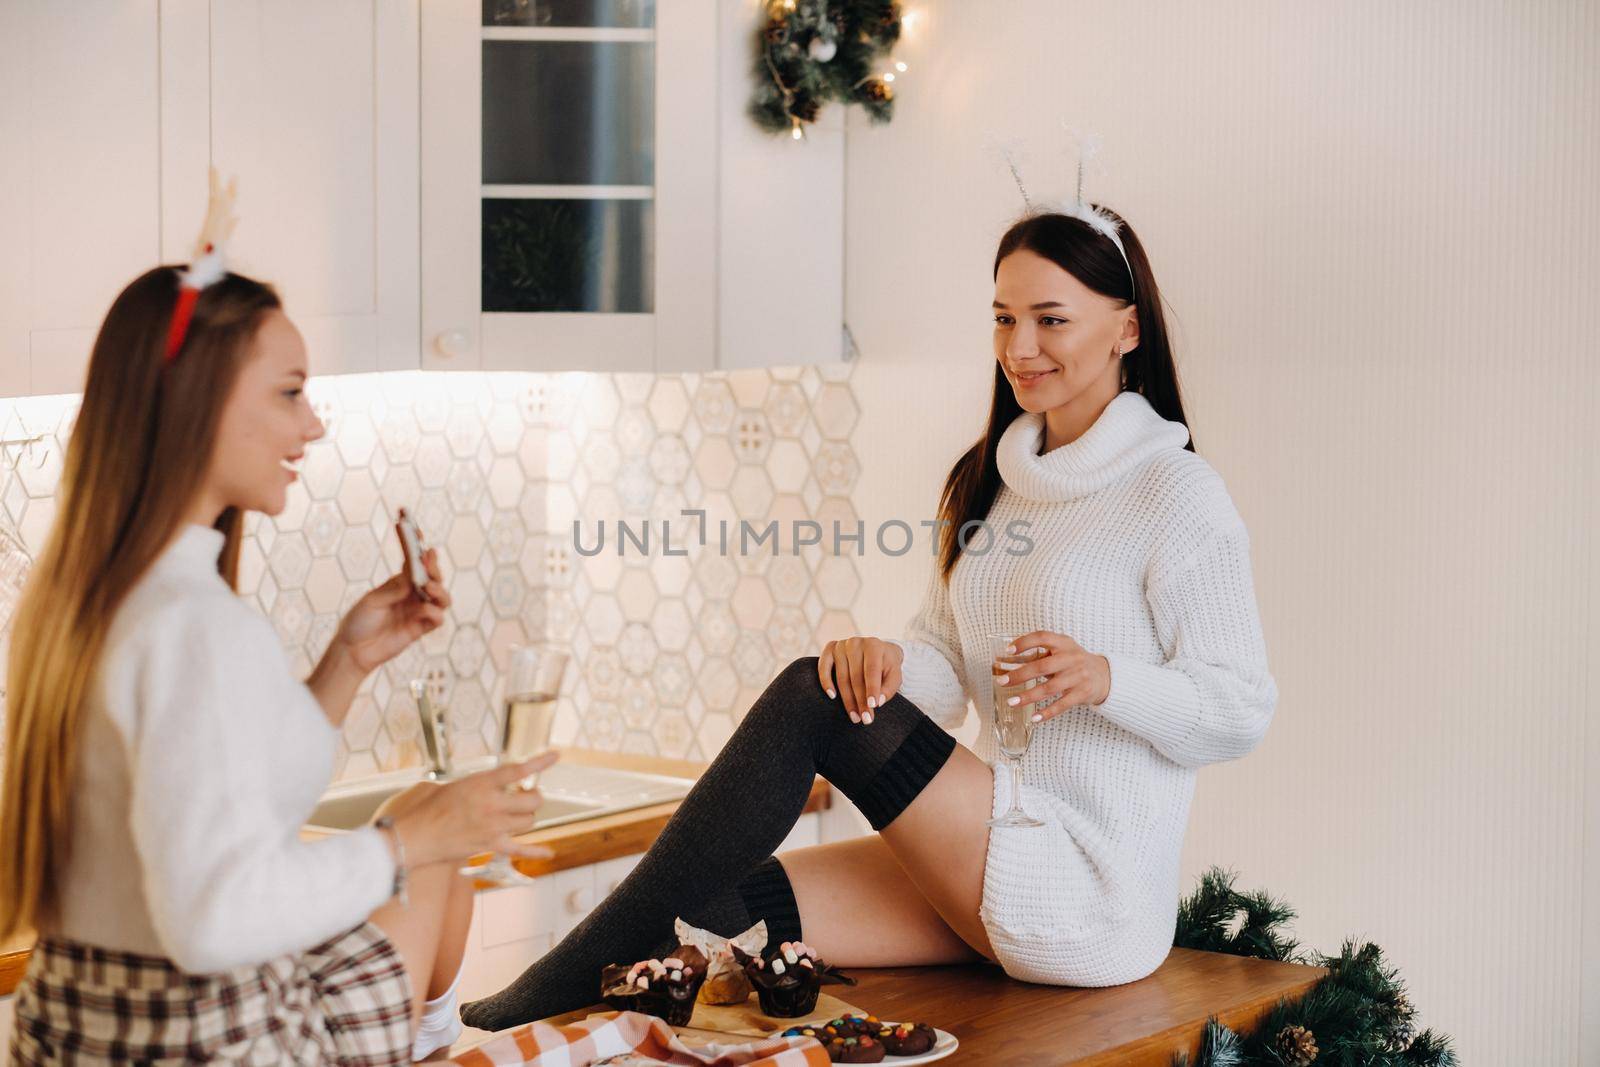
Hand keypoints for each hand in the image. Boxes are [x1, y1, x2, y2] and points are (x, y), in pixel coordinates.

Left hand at [331, 547, 451, 675]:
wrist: (354, 650)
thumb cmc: (359, 622)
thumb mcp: (372, 601)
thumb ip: (394, 590)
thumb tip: (414, 578)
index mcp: (399, 584)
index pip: (414, 563)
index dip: (419, 549)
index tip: (419, 533)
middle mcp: (412, 595)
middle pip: (433, 577)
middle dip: (434, 567)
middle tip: (429, 560)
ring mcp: (418, 612)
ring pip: (441, 597)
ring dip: (439, 589)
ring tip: (429, 587)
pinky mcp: (420, 629)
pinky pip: (437, 619)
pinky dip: (434, 613)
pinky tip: (424, 610)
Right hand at [385, 751, 559, 867]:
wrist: (415, 836)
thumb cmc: (430, 809)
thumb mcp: (455, 785)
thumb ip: (480, 784)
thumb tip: (495, 784)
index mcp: (481, 784)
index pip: (518, 770)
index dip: (539, 763)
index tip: (555, 756)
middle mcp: (491, 804)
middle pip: (532, 800)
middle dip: (533, 796)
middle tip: (524, 795)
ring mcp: (493, 827)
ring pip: (529, 821)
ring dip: (527, 817)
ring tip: (517, 815)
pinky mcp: (490, 846)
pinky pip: (521, 849)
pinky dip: (537, 851)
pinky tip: (549, 851)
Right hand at [817, 636, 904, 724]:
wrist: (876, 651)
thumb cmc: (886, 666)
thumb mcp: (894, 675)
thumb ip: (889, 688)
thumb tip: (877, 702)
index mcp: (874, 645)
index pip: (871, 670)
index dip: (872, 689)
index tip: (873, 706)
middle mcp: (856, 643)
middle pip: (856, 676)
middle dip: (860, 700)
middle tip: (865, 719)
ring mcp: (841, 645)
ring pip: (842, 677)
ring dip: (847, 700)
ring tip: (854, 716)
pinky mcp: (829, 649)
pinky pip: (823, 667)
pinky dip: (826, 682)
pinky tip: (832, 696)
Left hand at [994, 630, 1110, 723]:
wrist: (1105, 675)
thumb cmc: (1074, 662)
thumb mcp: (1060, 651)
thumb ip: (1036, 655)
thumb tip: (1005, 660)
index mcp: (1064, 643)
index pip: (1042, 637)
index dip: (1024, 642)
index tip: (1008, 650)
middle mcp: (1071, 658)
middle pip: (1042, 666)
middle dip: (1020, 675)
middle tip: (1002, 681)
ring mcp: (1078, 676)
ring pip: (1050, 688)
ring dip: (1028, 696)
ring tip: (1011, 702)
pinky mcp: (1082, 693)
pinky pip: (1061, 705)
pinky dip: (1046, 712)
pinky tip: (1033, 718)